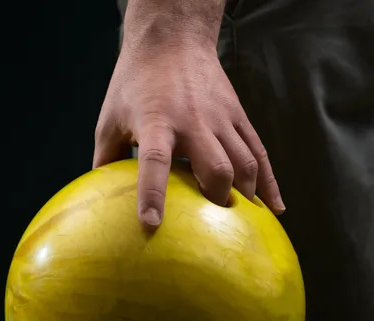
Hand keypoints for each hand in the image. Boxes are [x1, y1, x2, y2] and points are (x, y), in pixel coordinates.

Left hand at [93, 32, 284, 227]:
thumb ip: (106, 160)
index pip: (155, 160)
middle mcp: (193, 120)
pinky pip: (259, 152)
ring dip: (245, 195)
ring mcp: (221, 118)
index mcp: (156, 121)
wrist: (172, 40)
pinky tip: (274, 208)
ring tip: (242, 224)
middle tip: (212, 227)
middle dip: (216, 199)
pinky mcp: (238, 116)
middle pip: (216, 166)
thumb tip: (99, 205)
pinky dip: (269, 182)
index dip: (153, 193)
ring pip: (244, 162)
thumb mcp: (109, 119)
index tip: (151, 224)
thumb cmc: (133, 85)